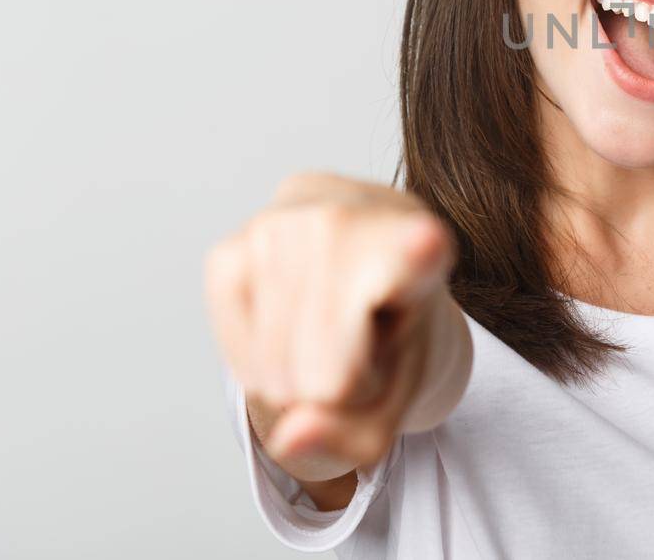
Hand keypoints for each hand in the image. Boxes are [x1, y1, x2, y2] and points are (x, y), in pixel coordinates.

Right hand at [204, 170, 456, 475]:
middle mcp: (348, 216)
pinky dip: (260, 368)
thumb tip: (292, 436)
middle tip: (359, 340)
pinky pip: (238, 358)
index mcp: (421, 242)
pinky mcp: (228, 248)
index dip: (417, 252)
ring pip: (279, 373)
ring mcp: (280, 224)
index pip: (415, 248)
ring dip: (297, 378)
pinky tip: (288, 326)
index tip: (425, 242)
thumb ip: (361, 435)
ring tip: (327, 329)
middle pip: (328, 375)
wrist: (359, 268)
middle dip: (338, 388)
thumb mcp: (401, 392)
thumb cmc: (392, 333)